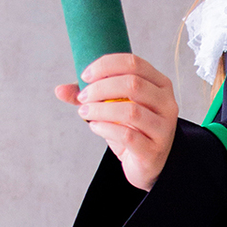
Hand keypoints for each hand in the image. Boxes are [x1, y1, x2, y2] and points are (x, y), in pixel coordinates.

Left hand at [54, 53, 178, 190]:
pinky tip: (95, 127)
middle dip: (100, 88)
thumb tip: (60, 90)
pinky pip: (127, 136)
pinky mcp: (153, 150)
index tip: (85, 76)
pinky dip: (105, 129)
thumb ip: (91, 96)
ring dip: (100, 109)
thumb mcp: (114, 107)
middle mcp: (166, 103)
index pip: (134, 62)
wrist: (148, 163)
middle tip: (82, 97)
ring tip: (85, 112)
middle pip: (133, 84)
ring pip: (131, 111)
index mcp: (159, 84)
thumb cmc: (132, 130)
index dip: (106, 66)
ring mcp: (163, 128)